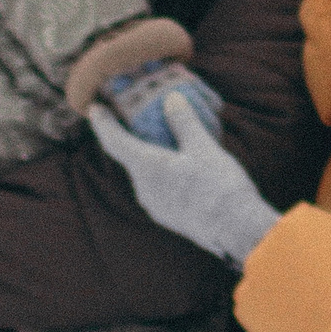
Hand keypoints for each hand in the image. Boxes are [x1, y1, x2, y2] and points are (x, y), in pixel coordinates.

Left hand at [86, 88, 280, 265]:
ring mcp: (155, 206)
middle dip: (134, 137)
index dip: (102, 123)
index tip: (94, 108)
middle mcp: (143, 189)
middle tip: (143, 118)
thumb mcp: (204, 147)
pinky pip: (160, 188)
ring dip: (153, 156)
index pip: (113, 141)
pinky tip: (185, 168)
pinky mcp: (169, 217)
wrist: (236, 231)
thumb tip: (171, 100)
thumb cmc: (218, 187)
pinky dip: (165, 173)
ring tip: (172, 142)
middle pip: (131, 157)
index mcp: (146, 167)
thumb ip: (184, 122)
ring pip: (148, 174)